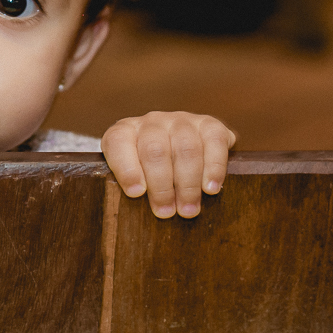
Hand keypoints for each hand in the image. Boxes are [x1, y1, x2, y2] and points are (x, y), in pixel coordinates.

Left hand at [101, 111, 235, 218]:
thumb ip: (129, 186)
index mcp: (125, 131)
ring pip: (186, 149)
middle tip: (166, 212)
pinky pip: (214, 142)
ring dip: (188, 184)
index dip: (126, 168)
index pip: (118, 141)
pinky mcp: (209, 125)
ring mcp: (181, 120)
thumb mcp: (132, 177)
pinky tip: (210, 188)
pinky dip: (214, 168)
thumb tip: (138, 201)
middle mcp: (151, 122)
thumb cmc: (149, 173)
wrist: (179, 151)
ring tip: (188, 209)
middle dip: (161, 186)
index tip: (136, 193)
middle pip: (155, 151)